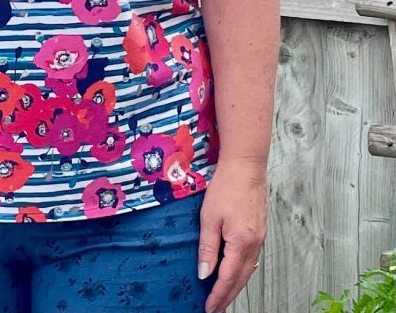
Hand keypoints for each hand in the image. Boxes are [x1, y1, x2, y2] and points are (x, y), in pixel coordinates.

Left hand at [199, 159, 267, 312]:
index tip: (209, 308)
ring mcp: (260, 238)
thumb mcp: (210, 217)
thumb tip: (204, 273)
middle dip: (228, 296)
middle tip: (216, 308)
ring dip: (235, 285)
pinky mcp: (260, 231)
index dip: (218, 296)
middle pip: (241, 279)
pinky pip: (251, 259)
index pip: (228, 278)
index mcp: (241, 243)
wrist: (246, 166)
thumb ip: (207, 247)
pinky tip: (234, 272)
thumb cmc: (226, 187)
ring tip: (223, 295)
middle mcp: (254, 245)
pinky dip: (242, 271)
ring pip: (248, 270)